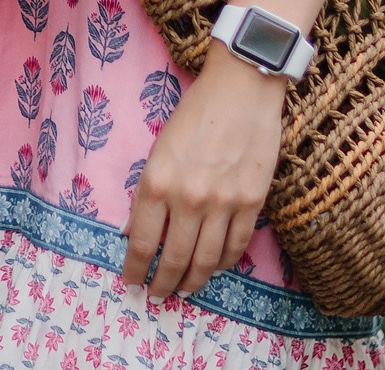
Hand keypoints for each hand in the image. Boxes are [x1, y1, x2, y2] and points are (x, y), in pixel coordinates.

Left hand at [122, 45, 284, 297]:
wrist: (243, 87)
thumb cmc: (195, 112)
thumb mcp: (159, 148)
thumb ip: (149, 191)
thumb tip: (134, 230)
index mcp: (157, 181)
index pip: (140, 241)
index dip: (135, 269)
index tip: (132, 283)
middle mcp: (188, 197)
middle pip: (174, 259)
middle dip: (163, 284)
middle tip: (158, 296)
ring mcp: (223, 203)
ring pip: (206, 260)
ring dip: (193, 282)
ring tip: (184, 290)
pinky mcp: (252, 202)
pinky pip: (235, 246)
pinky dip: (222, 263)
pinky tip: (213, 267)